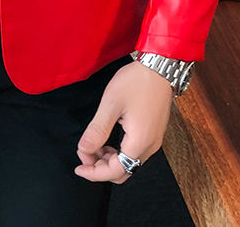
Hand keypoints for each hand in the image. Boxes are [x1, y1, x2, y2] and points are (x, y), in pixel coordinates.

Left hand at [74, 60, 173, 183]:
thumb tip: (84, 149)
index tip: (78, 166)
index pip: (115, 171)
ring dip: (110, 159)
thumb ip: (97, 130)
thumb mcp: (111, 104)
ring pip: (130, 162)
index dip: (94, 173)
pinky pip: (136, 152)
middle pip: (124, 171)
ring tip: (95, 145)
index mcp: (139, 142)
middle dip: (101, 168)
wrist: (160, 66)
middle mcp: (150, 146)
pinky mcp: (155, 131)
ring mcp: (154, 139)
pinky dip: (120, 151)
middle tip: (85, 154)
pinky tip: (109, 139)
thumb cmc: (136, 82)